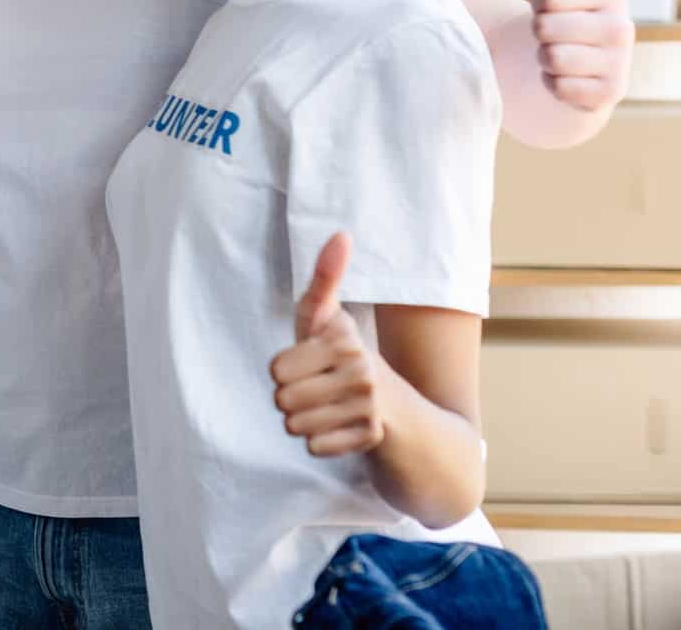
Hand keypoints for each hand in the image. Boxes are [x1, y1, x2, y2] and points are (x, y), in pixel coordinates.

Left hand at [270, 233, 386, 456]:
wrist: (405, 414)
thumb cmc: (346, 360)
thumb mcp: (329, 321)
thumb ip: (325, 279)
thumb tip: (342, 233)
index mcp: (343, 338)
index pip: (276, 370)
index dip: (284, 373)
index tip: (310, 365)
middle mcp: (361, 368)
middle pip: (282, 399)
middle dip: (292, 401)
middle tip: (320, 392)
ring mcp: (370, 405)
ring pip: (296, 426)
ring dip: (306, 424)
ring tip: (330, 410)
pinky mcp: (373, 438)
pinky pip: (315, 447)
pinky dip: (322, 444)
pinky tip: (342, 431)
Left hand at [531, 0, 632, 111]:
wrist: (573, 61)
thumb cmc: (565, 7)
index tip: (550, 1)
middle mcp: (622, 27)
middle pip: (546, 27)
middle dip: (538, 30)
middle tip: (551, 29)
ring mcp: (618, 64)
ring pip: (551, 58)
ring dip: (542, 56)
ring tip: (556, 50)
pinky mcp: (607, 96)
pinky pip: (558, 88)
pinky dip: (551, 82)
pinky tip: (564, 76)